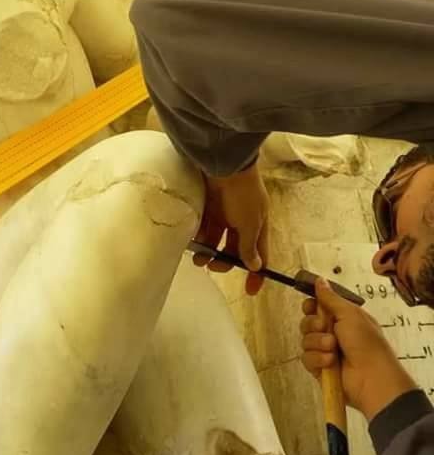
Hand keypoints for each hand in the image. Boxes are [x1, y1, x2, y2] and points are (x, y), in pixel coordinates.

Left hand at [194, 161, 269, 295]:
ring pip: (218, 240)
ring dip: (209, 251)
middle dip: (225, 261)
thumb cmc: (242, 193)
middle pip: (236, 249)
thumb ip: (249, 245)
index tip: (249, 292)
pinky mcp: (210, 205)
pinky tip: (193, 240)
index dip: (256, 273)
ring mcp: (226, 212)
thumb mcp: (250, 223)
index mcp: (259, 224)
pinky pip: (205, 226)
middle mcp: (244, 220)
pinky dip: (200, 235)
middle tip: (212, 266)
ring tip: (198, 257)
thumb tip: (255, 265)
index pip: (260, 254)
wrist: (224, 163)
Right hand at [300, 278, 416, 419]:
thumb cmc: (366, 342)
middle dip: (313, 324)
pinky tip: (330, 362)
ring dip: (318, 342)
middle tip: (324, 327)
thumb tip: (320, 280)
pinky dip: (318, 359)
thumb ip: (330, 298)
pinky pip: (307, 358)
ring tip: (333, 348)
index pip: (318, 307)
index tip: (311, 306)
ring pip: (305, 340)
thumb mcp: (350, 314)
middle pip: (307, 322)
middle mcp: (332, 333)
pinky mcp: (319, 368)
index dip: (311, 306)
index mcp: (342, 318)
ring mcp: (325, 351)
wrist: (372, 378)